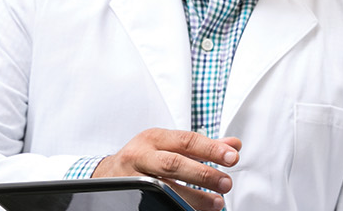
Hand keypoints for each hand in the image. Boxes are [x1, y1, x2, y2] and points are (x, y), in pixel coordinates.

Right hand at [92, 128, 242, 209]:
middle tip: (226, 183)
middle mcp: (141, 156)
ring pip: (164, 189)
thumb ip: (202, 146)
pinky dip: (176, 207)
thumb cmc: (145, 158)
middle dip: (203, 174)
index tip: (232, 156)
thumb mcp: (169, 145)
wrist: (108, 174)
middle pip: (173, 164)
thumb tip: (234, 145)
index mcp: (154, 138)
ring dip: (194, 197)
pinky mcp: (131, 197)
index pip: (186, 140)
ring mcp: (134, 178)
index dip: (211, 149)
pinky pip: (156, 204)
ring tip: (216, 202)